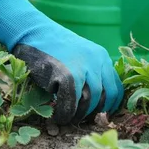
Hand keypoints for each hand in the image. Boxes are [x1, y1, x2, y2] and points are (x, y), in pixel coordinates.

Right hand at [0, 0, 123, 124]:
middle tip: (81, 118)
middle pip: (104, 96)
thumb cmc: (52, 45)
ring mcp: (83, 68)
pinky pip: (71, 104)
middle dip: (93, 112)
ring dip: (78, 115)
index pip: (116, 87)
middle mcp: (97, 61)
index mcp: (101, 56)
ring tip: (68, 117)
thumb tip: (94, 105)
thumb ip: (89, 72)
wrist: (31, 31)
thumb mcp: (79, 54)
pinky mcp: (67, 75)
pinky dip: (65, 115)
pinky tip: (59, 116)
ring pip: (89, 102)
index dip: (111, 105)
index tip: (103, 115)